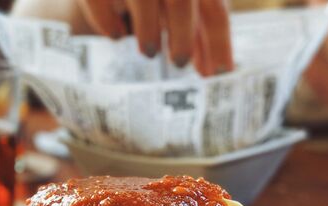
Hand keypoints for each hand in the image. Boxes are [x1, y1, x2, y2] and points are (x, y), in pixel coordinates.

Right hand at [12, 0, 233, 75]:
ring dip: (149, 28)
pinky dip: (107, 20)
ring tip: (149, 53)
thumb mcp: (175, 5)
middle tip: (179, 64)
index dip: (220, 44)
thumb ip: (195, 27)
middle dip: (185, 36)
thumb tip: (213, 69)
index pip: (215, 10)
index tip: (220, 76)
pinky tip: (115, 36)